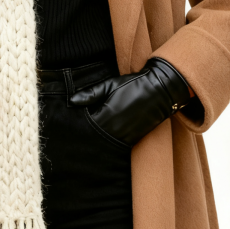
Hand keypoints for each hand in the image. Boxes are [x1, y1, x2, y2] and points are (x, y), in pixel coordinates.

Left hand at [70, 58, 191, 146]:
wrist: (160, 91)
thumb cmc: (134, 85)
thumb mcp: (111, 84)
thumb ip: (90, 94)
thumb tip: (71, 101)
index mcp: (105, 116)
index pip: (83, 125)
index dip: (76, 122)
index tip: (69, 119)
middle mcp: (113, 130)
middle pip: (91, 137)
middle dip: (83, 134)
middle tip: (74, 131)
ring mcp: (123, 137)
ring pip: (102, 143)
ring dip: (95, 138)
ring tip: (89, 132)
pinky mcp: (131, 140)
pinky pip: (114, 144)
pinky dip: (107, 140)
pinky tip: (104, 133)